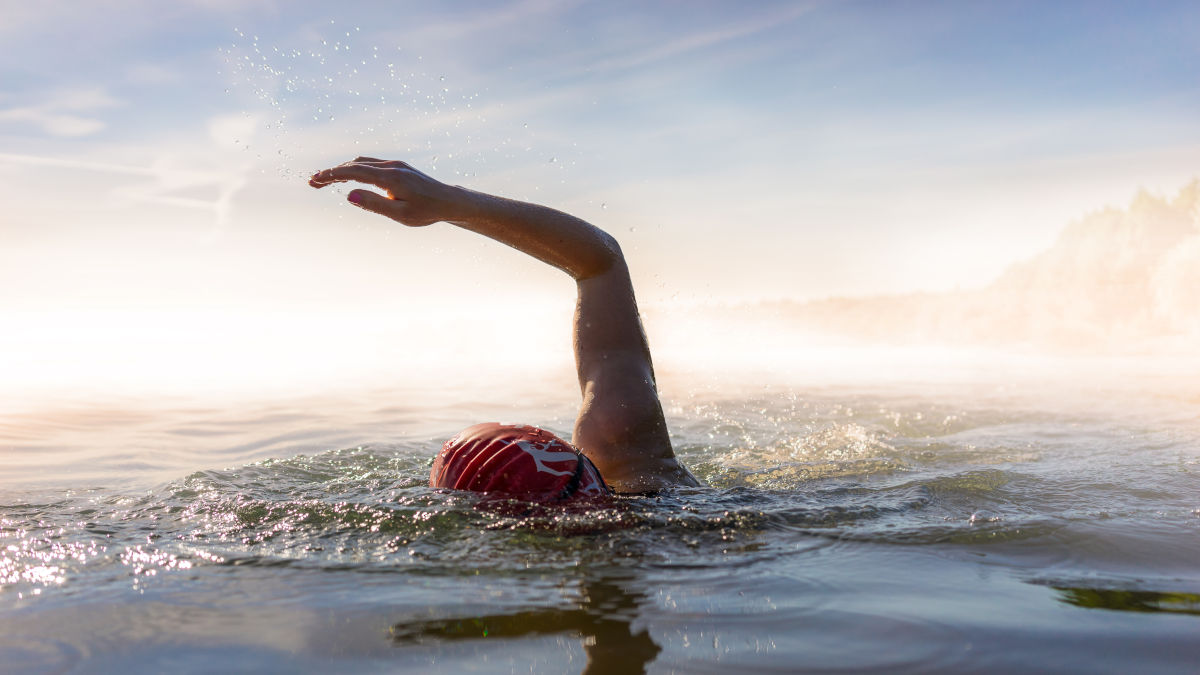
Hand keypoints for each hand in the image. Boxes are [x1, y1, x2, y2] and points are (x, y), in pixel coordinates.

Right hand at [309, 157, 460, 226]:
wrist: (448, 201)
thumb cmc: (426, 211)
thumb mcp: (400, 214)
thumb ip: (374, 204)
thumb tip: (349, 194)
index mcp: (390, 177)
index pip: (354, 171)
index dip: (332, 175)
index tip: (315, 180)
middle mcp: (391, 166)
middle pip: (354, 164)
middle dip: (331, 173)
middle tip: (312, 183)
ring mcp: (395, 164)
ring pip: (361, 162)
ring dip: (341, 169)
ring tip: (324, 181)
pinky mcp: (397, 166)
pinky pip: (370, 164)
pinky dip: (354, 168)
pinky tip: (346, 177)